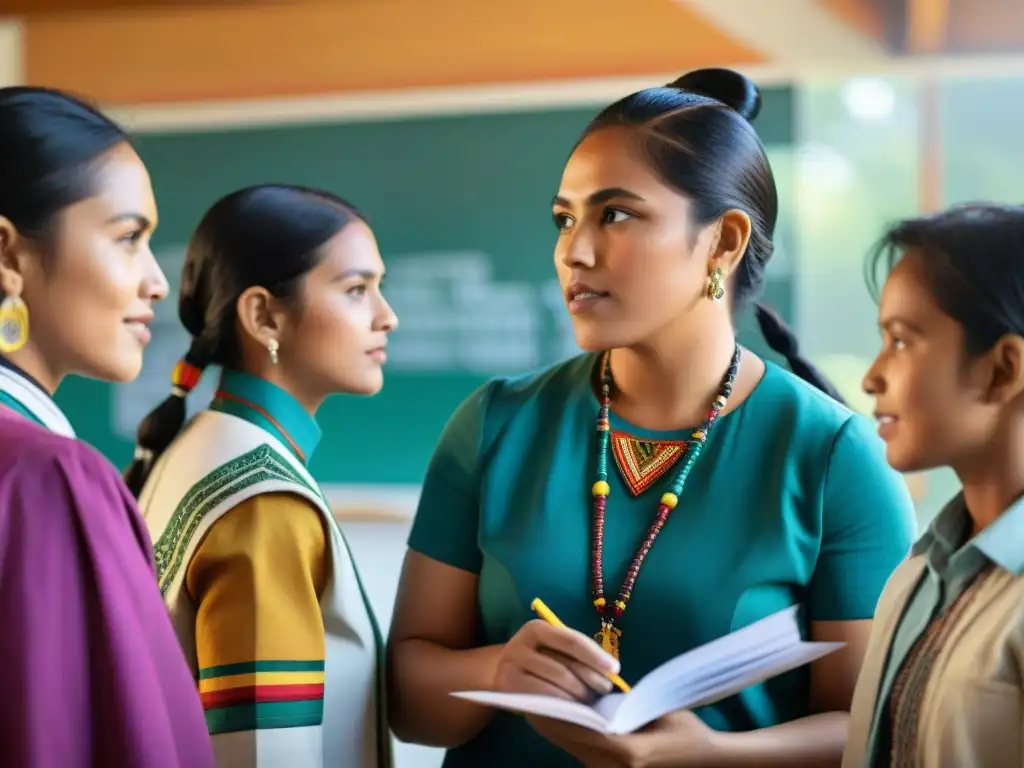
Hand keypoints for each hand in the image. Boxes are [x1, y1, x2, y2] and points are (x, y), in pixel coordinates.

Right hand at [493, 619, 620, 701]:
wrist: (502, 673)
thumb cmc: (539, 660)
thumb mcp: (553, 649)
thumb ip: (576, 654)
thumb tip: (611, 670)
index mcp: (535, 628)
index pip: (571, 641)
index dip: (595, 656)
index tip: (615, 669)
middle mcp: (519, 644)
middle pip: (564, 666)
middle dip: (590, 680)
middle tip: (605, 690)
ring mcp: (511, 667)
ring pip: (554, 685)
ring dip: (578, 696)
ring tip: (592, 701)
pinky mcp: (508, 689)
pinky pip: (542, 699)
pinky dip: (562, 705)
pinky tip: (575, 709)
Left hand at [526, 709, 717, 767]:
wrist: (704, 758)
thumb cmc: (686, 730)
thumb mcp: (658, 710)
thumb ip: (627, 706)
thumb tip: (594, 696)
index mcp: (628, 751)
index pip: (583, 731)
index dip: (558, 716)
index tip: (538, 700)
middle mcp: (616, 767)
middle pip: (573, 743)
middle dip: (550, 723)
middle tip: (528, 702)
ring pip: (575, 750)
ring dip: (557, 732)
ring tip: (538, 709)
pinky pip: (584, 754)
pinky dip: (571, 739)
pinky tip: (559, 723)